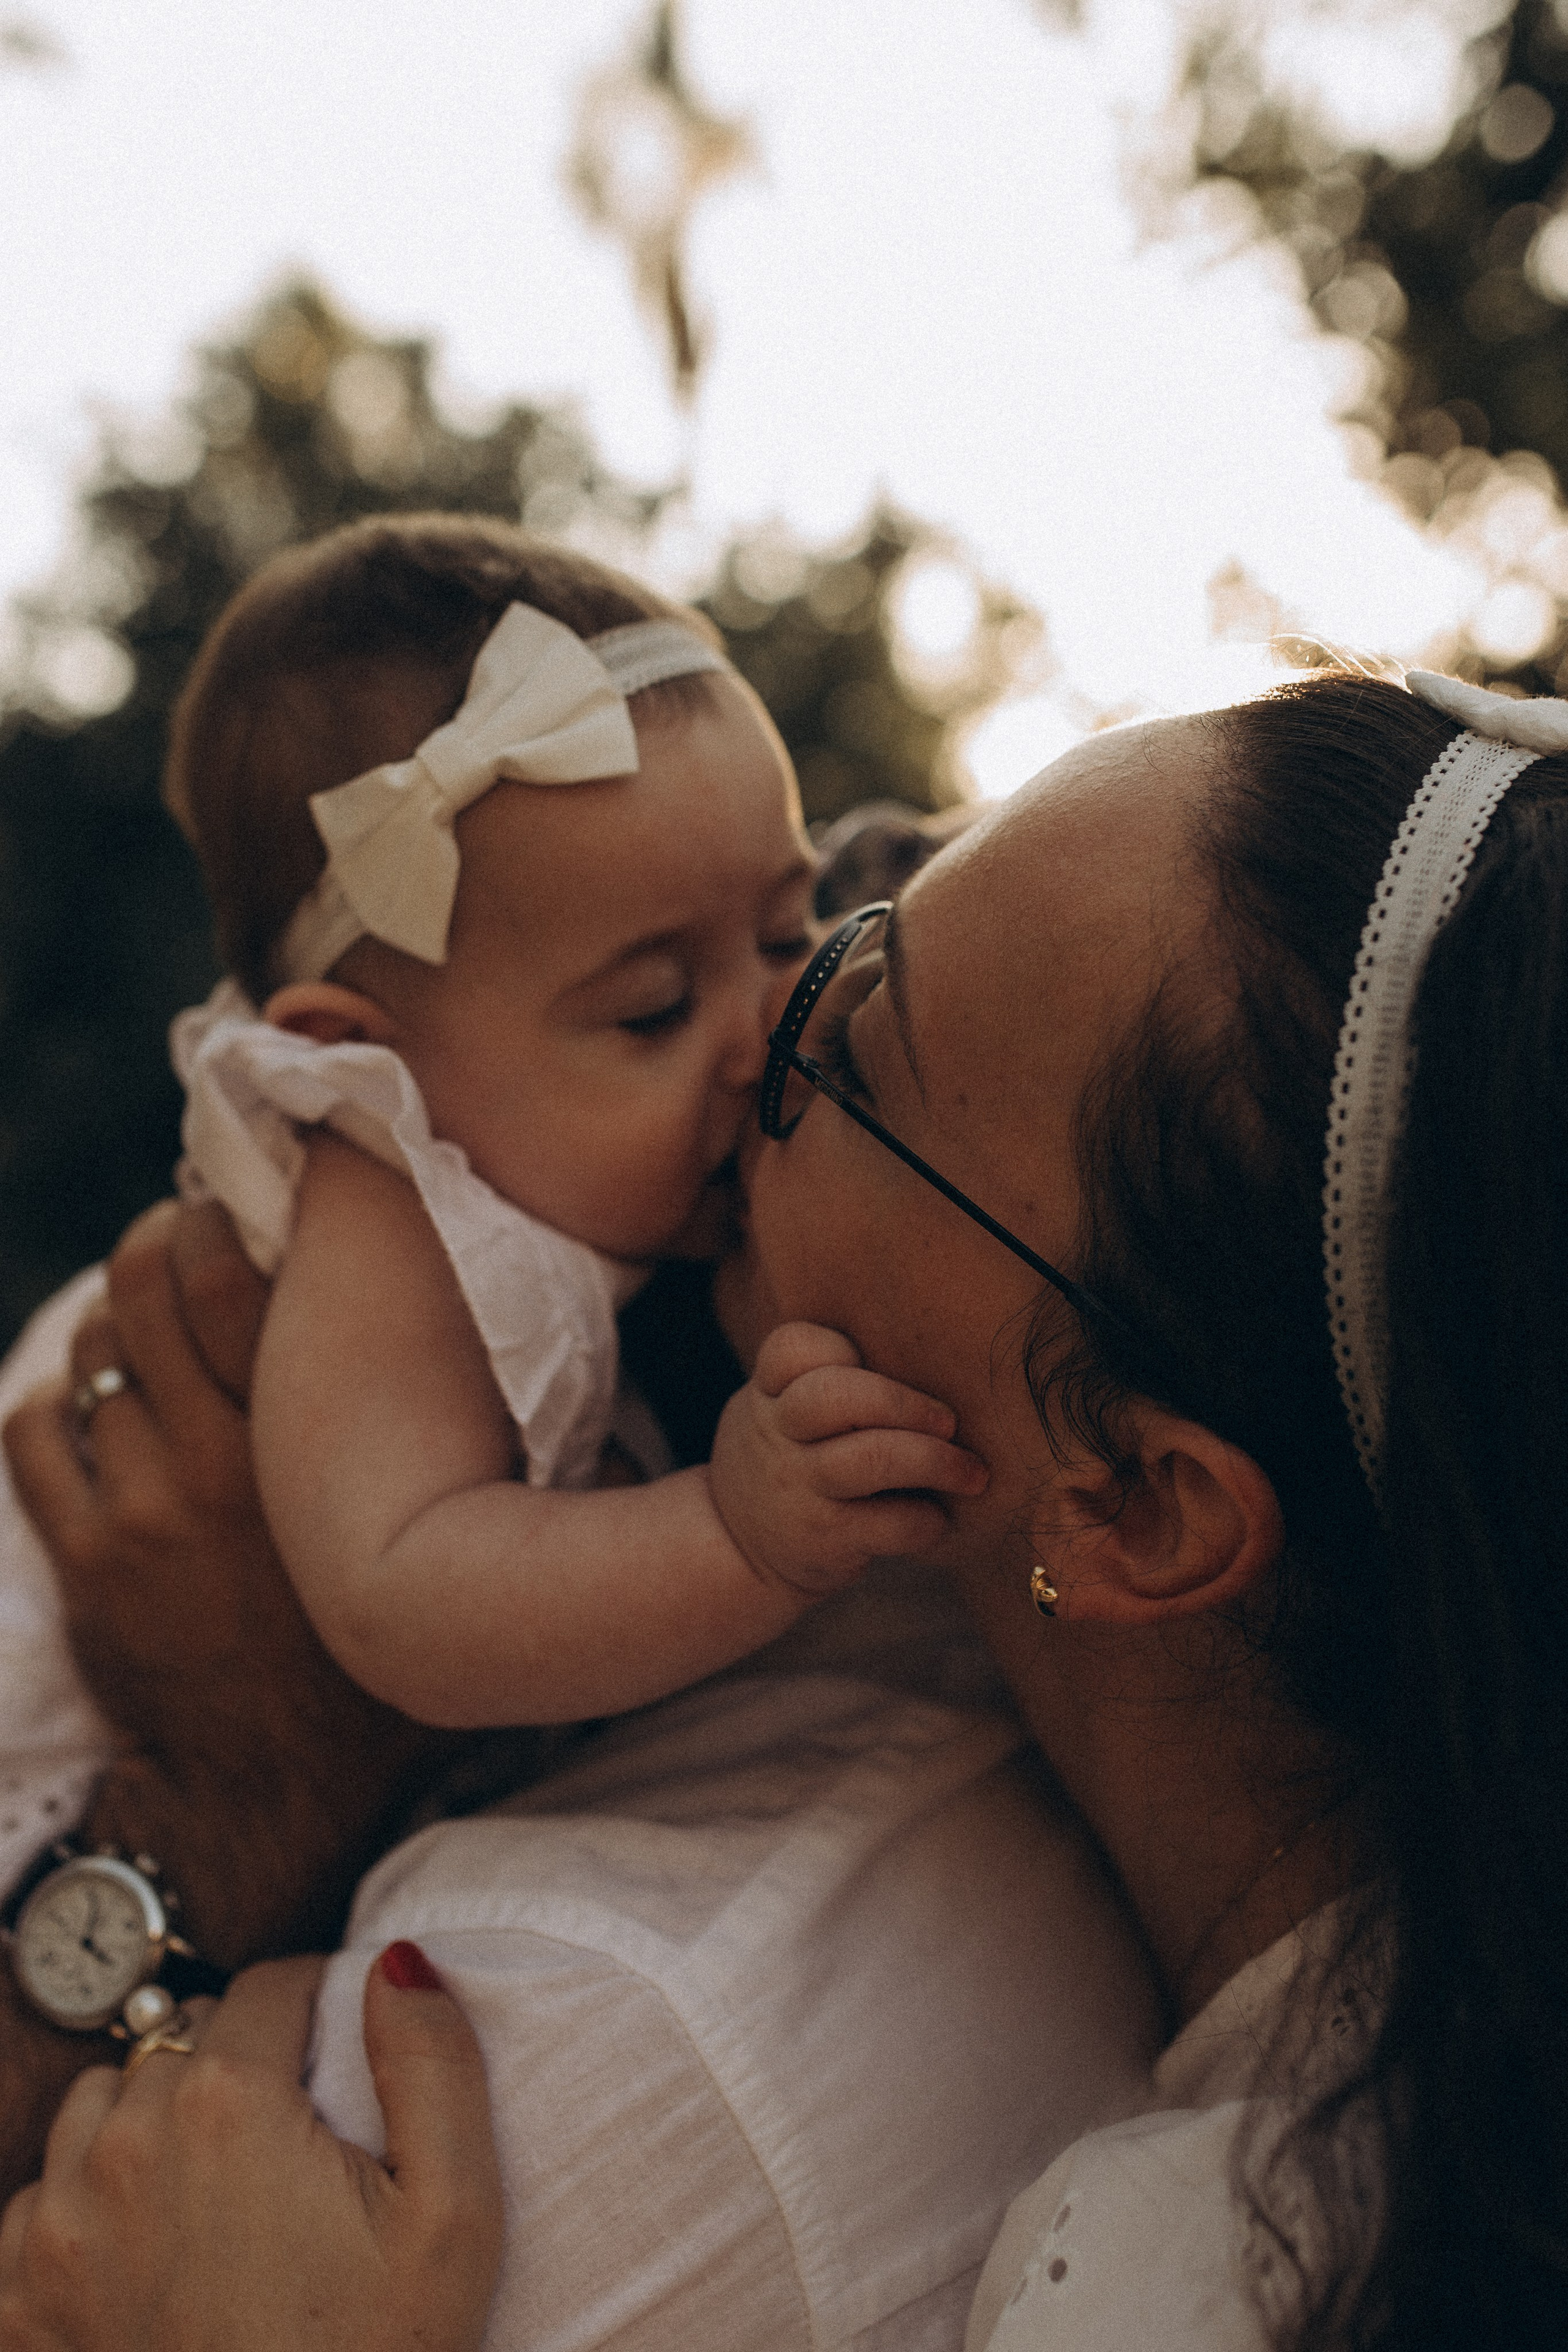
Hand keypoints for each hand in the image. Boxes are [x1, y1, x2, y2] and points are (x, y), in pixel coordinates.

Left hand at [0, 1948, 502, 2351]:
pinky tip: (146, 2247)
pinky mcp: (18, 2302)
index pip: (269, 1985)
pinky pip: (36, 2201)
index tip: (339, 2048)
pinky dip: (85, 2206)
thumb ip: (432, 2064)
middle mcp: (123, 2147)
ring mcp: (56, 2228)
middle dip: (237, 2063)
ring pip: (99, 2103)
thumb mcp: (451, 2215)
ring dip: (150, 2122)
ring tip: (216, 2186)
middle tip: (290, 2139)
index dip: (317, 2004)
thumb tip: (396, 1962)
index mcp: (228, 2106)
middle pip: (182, 2038)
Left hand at [1, 1200, 459, 1966]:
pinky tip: (107, 1407)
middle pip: (144, 1281)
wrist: (272, 1794)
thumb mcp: (457, 1558)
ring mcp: (141, 1511)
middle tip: (190, 1245)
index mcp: (315, 1450)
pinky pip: (38, 1432)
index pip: (233, 1271)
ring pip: (92, 1350)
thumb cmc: (381, 1675)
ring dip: (116, 1324)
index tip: (252, 1212)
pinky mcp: (86, 1558)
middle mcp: (222, 1463)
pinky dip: (62, 1402)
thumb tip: (594, 1382)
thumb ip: (508, 1476)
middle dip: (160, 1240)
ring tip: (154, 1330)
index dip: (226, 1215)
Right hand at [708, 1321, 986, 1593]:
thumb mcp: (780, 1411)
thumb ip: (826, 1381)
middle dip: (905, 1403)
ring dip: (934, 1461)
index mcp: (769, 1394)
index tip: (878, 1366)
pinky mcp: (823, 1540)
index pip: (794, 1348)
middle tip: (950, 1422)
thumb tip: (935, 1360)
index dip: (842, 1349)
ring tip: (972, 1472)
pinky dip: (924, 1520)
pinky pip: (887, 1523)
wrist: (739, 1551)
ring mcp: (798, 1489)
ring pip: (870, 1458)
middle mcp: (777, 1435)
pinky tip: (936, 1519)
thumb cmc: (788, 1460)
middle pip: (836, 1395)